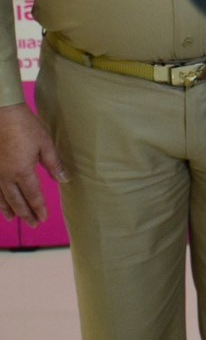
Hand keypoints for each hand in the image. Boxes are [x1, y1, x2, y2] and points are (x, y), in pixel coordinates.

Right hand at [0, 103, 66, 225]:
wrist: (2, 114)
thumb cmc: (26, 127)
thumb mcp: (45, 144)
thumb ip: (54, 164)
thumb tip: (64, 179)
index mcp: (22, 172)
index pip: (33, 196)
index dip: (39, 208)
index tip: (43, 218)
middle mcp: (6, 176)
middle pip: (17, 201)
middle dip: (26, 214)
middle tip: (33, 224)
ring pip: (2, 197)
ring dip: (9, 209)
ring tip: (14, 219)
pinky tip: (0, 203)